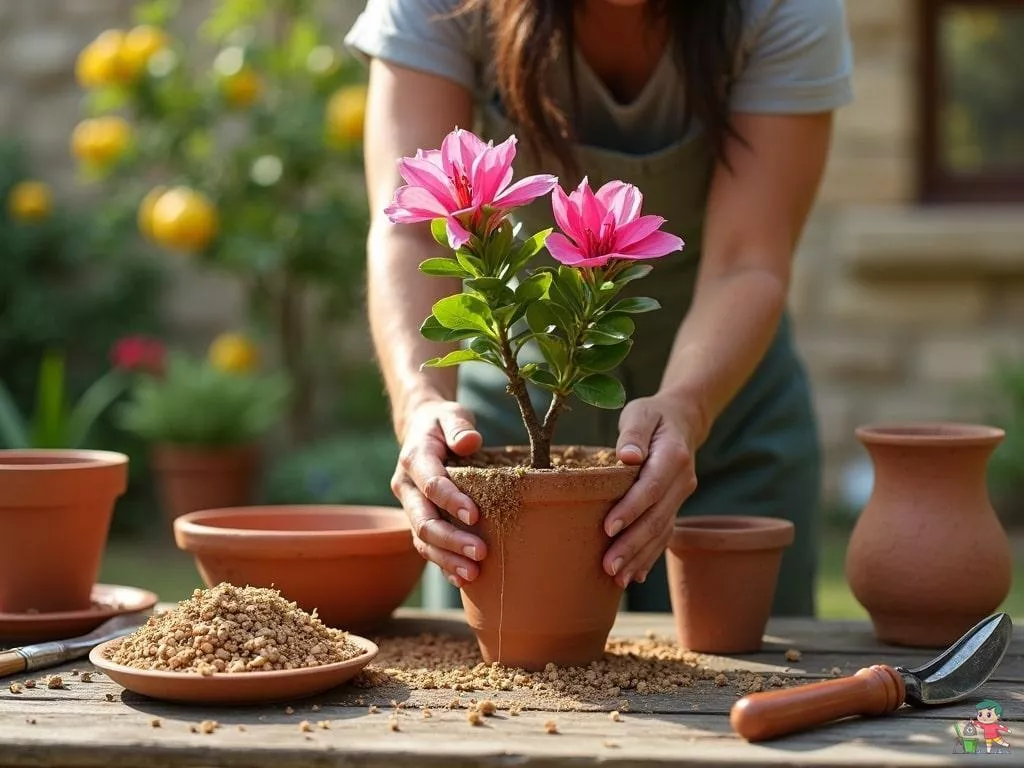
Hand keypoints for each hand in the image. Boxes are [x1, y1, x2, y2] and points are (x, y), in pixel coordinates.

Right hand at [390, 399, 486, 587]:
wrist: (421, 431)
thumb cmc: (442, 423)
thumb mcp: (451, 413)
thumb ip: (459, 425)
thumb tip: (470, 441)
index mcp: (414, 459)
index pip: (431, 484)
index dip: (451, 500)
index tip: (475, 514)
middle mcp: (406, 487)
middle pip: (423, 521)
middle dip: (451, 540)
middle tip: (481, 553)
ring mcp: (410, 507)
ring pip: (422, 540)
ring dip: (447, 558)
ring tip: (474, 574)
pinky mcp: (418, 520)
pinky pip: (426, 547)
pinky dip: (443, 564)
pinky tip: (461, 579)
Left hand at [602, 393, 701, 587]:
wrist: (682, 420)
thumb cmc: (653, 416)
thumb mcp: (641, 413)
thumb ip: (634, 433)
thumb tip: (629, 456)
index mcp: (673, 456)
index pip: (651, 487)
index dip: (631, 509)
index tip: (608, 528)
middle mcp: (682, 481)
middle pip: (657, 517)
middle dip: (632, 544)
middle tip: (608, 566)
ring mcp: (681, 497)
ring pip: (661, 532)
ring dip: (640, 557)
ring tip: (617, 578)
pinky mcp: (675, 506)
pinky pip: (664, 534)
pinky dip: (650, 556)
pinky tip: (635, 575)